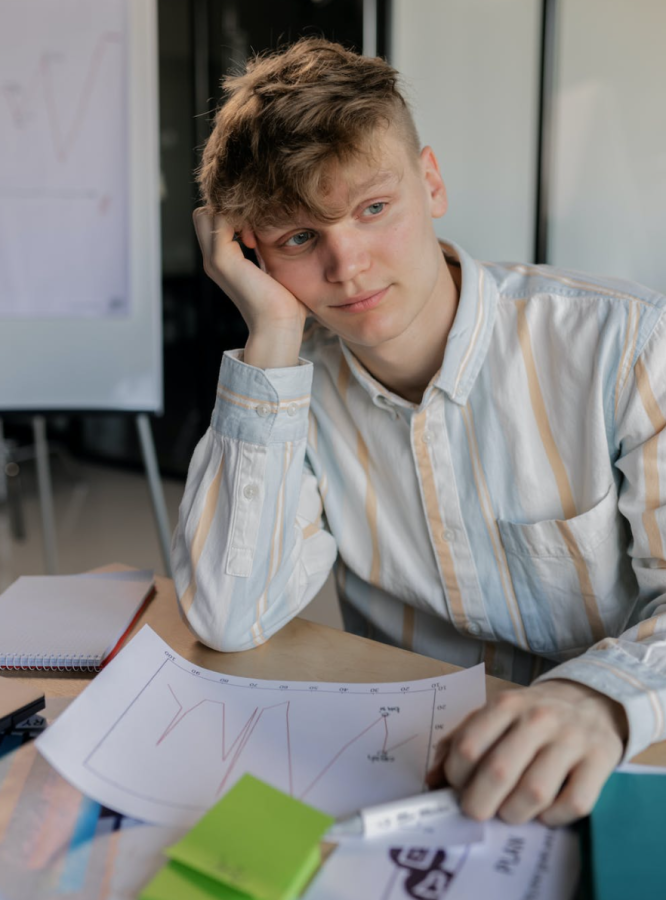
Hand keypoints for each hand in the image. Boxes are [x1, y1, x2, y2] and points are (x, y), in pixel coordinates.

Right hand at [193, 209, 308, 366]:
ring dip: (233, 214)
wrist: (279, 326)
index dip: (233, 217)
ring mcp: (214, 259)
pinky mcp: (221, 260)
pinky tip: (255, 241)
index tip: (258, 234)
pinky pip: (221, 220)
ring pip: (207, 212)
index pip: (213, 221)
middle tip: (253, 229)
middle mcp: (213, 259)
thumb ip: (266, 251)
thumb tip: (279, 236)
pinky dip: (239, 220)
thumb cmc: (284, 304)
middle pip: (203, 214)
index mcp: (223, 262)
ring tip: (254, 236)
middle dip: (229, 211)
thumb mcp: (272, 269)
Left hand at [426, 679, 627, 825]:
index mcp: (506, 705)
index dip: (456, 776)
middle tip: (477, 812)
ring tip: (509, 812)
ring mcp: (572, 739)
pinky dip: (553, 818)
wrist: (591, 700)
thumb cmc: (532, 716)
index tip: (457, 787)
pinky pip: (574, 803)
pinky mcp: (600, 760)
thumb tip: (432, 780)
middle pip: (499, 772)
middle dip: (479, 803)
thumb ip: (460, 741)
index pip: (469, 746)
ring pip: (535, 792)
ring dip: (515, 814)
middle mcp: (539, 718)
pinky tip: (544, 812)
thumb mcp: (494, 715)